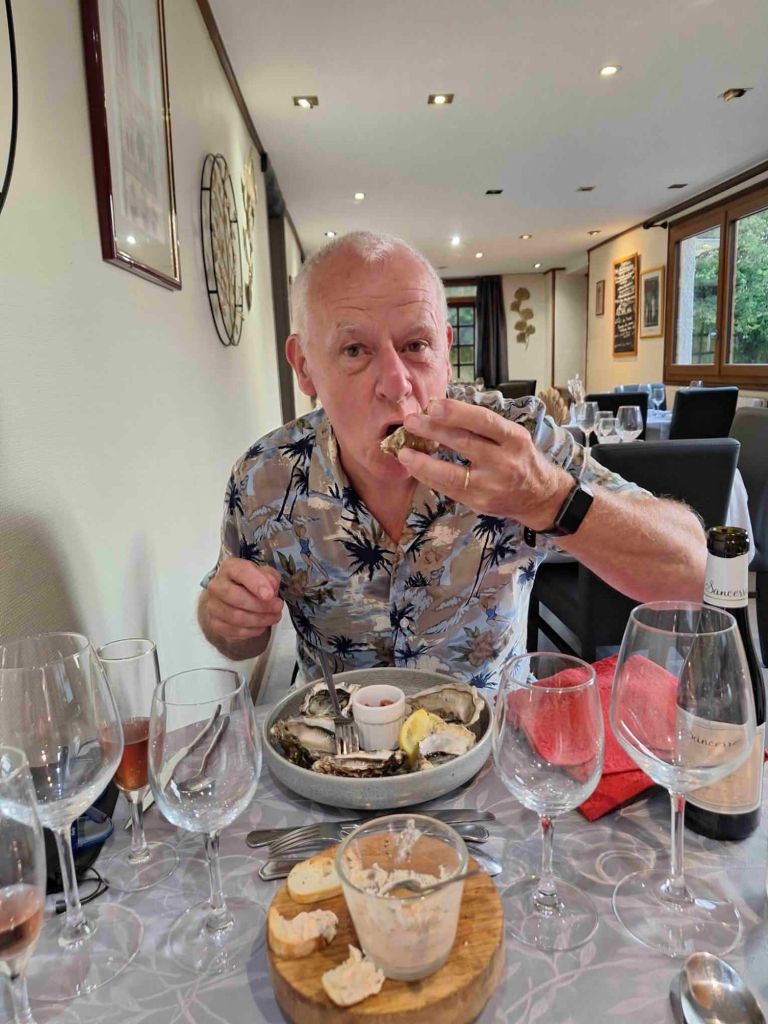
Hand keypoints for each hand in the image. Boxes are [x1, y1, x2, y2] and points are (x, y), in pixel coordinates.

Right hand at [204, 558, 282, 642]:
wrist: (236, 600)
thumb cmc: (252, 584)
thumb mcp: (265, 575)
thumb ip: (270, 577)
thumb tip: (271, 586)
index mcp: (230, 568)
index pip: (240, 572)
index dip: (256, 584)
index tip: (270, 595)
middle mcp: (217, 585)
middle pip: (236, 597)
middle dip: (261, 605)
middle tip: (277, 607)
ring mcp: (213, 606)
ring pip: (236, 617)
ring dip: (260, 619)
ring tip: (273, 617)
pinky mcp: (215, 624)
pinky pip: (235, 631)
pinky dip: (252, 630)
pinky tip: (261, 625)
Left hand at [396, 398, 572, 530]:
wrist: (539, 496)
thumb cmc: (520, 459)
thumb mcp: (512, 436)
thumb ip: (484, 427)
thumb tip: (441, 413)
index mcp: (514, 438)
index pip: (484, 421)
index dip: (457, 413)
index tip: (434, 405)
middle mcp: (505, 461)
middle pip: (464, 443)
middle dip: (433, 431)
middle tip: (410, 421)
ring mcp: (491, 485)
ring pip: (452, 473)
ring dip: (424, 461)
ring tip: (403, 451)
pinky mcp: (480, 502)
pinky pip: (449, 489)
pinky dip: (429, 477)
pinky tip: (414, 468)